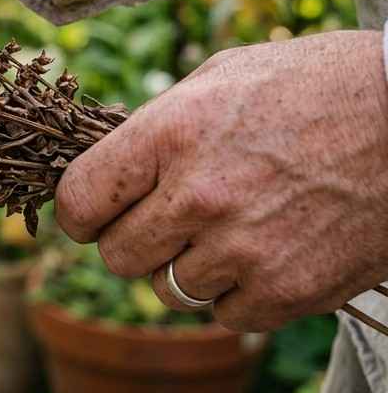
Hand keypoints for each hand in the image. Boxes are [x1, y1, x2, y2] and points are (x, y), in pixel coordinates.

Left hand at [56, 30, 387, 331]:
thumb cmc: (313, 84)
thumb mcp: (220, 77)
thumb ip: (156, 127)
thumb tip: (108, 168)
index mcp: (170, 134)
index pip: (78, 201)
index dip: (81, 213)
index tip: (95, 214)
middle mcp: (198, 195)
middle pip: (117, 256)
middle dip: (133, 241)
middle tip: (167, 221)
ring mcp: (244, 248)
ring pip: (167, 289)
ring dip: (186, 267)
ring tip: (228, 229)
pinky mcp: (289, 290)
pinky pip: (223, 315)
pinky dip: (236, 293)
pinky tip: (263, 253)